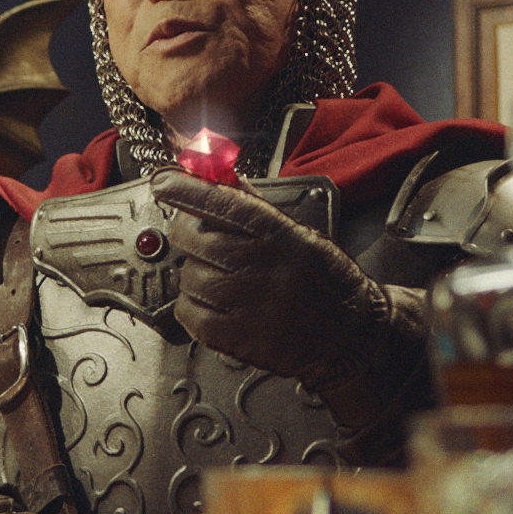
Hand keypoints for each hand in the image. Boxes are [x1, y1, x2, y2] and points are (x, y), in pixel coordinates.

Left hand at [150, 168, 387, 375]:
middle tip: (194, 238)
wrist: (349, 334)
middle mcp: (263, 265)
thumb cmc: (323, 279)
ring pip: (190, 277)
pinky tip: (210, 304)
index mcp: (278, 234)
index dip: (187, 189)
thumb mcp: (297, 233)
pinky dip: (191, 307)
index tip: (163, 182)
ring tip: (217, 278)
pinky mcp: (240, 337)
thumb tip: (217, 176)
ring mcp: (250, 303)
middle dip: (187, 234)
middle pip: (196, 240)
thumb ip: (253, 205)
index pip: (223, 203)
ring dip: (193, 274)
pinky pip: (190, 314)